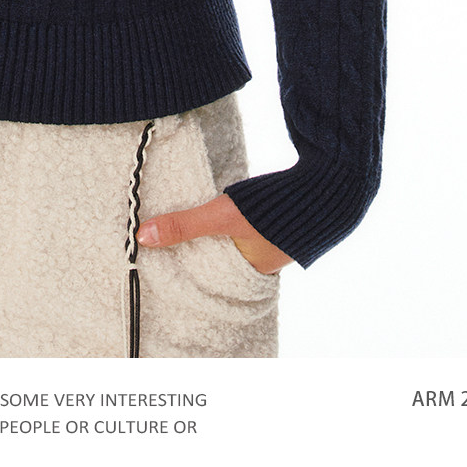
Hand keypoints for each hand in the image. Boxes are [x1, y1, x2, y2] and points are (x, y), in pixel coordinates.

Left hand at [135, 192, 292, 274]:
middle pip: (218, 263)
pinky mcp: (277, 229)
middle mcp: (261, 268)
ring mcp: (271, 248)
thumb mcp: (220, 216)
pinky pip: (245, 235)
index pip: (207, 278)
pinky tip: (220, 217)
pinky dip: (229, 229)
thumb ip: (184, 226)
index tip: (159, 259)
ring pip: (231, 248)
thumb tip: (143, 236)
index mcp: (248, 275)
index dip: (184, 267)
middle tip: (166, 242)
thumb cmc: (271, 209)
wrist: (323, 188)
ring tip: (188, 228)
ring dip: (213, 239)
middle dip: (196, 253)